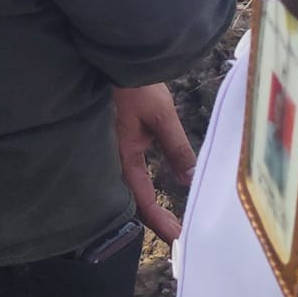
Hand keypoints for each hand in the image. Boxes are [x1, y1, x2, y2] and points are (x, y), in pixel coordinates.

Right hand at [114, 83, 195, 243]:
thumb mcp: (162, 116)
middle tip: (177, 234)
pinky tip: (149, 188)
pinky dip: (138, 187)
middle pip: (131, 200)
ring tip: (167, 218)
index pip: (143, 199)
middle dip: (154, 219)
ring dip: (146, 204)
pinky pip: (123, 173)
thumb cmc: (134, 85)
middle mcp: (111, 158)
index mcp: (123, 155)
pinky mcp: (109, 141)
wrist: (109, 58)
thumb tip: (189, 181)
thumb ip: (176, 149)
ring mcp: (108, 150)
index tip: (178, 239)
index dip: (160, 222)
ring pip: (126, 188)